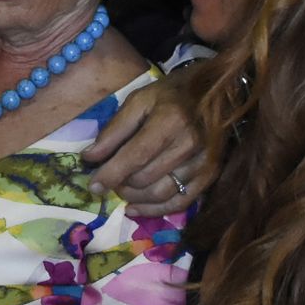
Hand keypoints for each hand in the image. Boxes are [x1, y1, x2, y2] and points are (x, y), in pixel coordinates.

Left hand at [80, 75, 209, 214]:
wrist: (215, 95)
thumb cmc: (171, 95)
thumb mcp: (138, 101)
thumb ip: (114, 130)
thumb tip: (90, 157)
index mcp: (170, 120)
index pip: (136, 155)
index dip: (111, 173)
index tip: (93, 186)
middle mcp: (190, 144)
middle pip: (146, 178)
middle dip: (121, 184)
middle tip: (108, 180)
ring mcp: (203, 163)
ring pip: (161, 194)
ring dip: (134, 197)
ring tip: (121, 189)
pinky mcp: (210, 176)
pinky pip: (180, 202)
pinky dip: (155, 210)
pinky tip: (135, 208)